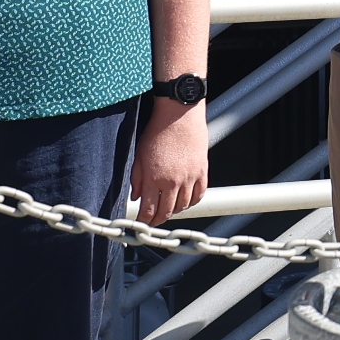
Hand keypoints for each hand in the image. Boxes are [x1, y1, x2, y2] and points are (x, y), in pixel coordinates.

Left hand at [131, 99, 209, 221]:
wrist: (179, 115)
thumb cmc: (158, 131)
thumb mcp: (140, 155)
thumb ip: (137, 178)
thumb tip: (137, 197)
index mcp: (155, 179)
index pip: (149, 210)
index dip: (145, 220)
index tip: (143, 224)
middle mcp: (173, 182)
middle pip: (167, 212)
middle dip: (158, 220)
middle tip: (154, 221)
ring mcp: (190, 178)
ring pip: (183, 206)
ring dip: (174, 211)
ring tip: (168, 210)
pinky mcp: (202, 172)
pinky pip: (199, 195)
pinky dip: (192, 202)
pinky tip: (185, 201)